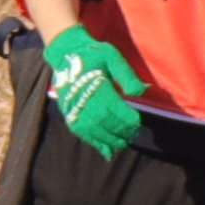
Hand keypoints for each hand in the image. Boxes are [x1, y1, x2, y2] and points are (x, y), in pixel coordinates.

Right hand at [41, 28, 148, 158]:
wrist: (65, 54)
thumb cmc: (93, 54)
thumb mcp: (112, 56)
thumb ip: (126, 74)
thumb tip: (139, 92)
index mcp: (95, 84)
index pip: (113, 108)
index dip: (127, 118)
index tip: (137, 121)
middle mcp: (83, 99)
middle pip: (104, 121)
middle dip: (120, 130)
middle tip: (133, 133)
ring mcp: (74, 108)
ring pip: (93, 130)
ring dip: (109, 139)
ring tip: (122, 143)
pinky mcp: (69, 114)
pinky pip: (82, 133)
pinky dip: (95, 142)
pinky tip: (106, 149)